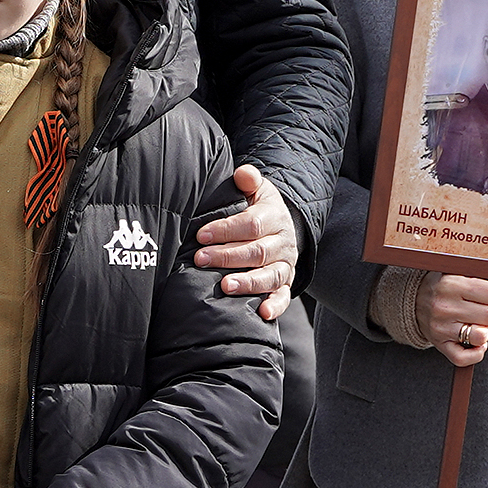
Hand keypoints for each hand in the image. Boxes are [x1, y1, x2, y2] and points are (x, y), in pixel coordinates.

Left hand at [195, 166, 297, 320]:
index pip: (252, 224)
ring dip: (248, 283)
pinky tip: (262, 313)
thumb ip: (248, 180)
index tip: (201, 235)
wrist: (280, 225)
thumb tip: (243, 174)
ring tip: (225, 286)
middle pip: (258, 251)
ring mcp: (286, 264)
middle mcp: (283, 242)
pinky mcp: (286, 282)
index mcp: (274, 216)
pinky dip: (275, 306)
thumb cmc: (257, 206)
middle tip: (201, 259)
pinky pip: (284, 296)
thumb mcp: (256, 189)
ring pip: (271, 276)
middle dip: (228, 256)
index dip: (226, 230)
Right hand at [421, 272, 487, 367]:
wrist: (413, 299)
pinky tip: (473, 342)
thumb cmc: (445, 285)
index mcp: (451, 284)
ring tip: (473, 323)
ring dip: (484, 332)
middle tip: (476, 308)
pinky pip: (466, 358)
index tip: (481, 294)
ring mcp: (441, 328)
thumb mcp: (464, 273)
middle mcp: (444, 306)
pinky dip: (476, 353)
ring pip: (482, 337)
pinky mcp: (440, 345)